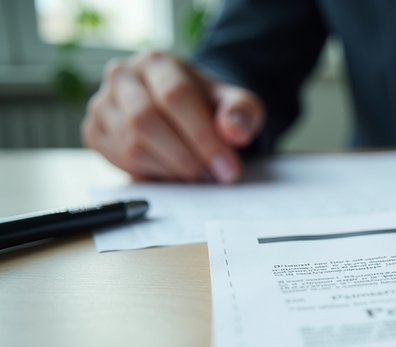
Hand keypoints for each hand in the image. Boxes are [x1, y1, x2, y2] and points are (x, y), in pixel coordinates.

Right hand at [82, 50, 264, 183]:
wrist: (180, 107)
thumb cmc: (206, 104)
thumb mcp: (234, 102)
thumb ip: (241, 112)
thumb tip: (234, 132)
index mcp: (157, 62)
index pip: (175, 96)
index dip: (202, 136)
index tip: (226, 167)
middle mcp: (122, 76)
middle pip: (146, 121)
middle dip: (184, 157)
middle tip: (210, 175)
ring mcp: (102, 103)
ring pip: (131, 146)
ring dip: (169, 169)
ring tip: (195, 174)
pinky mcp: (94, 131)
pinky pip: (119, 160)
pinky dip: (150, 173)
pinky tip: (172, 171)